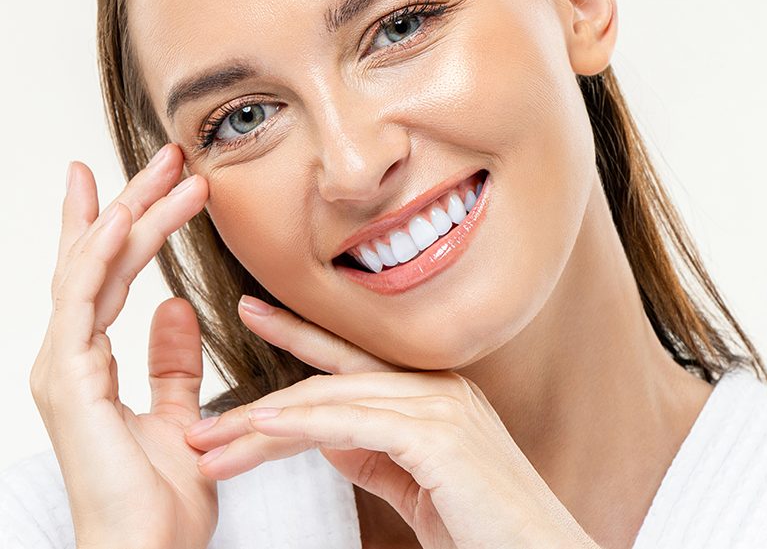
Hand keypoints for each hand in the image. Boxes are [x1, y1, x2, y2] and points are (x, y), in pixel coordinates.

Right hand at [29, 144, 216, 548]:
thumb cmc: (159, 502)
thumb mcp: (177, 415)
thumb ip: (171, 364)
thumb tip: (176, 309)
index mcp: (89, 364)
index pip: (101, 278)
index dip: (112, 226)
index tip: (130, 184)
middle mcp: (68, 357)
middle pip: (95, 260)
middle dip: (127, 202)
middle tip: (162, 156)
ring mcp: (63, 367)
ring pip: (91, 268)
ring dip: (129, 213)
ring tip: (166, 169)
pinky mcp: (69, 381)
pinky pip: (83, 302)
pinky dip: (102, 254)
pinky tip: (124, 217)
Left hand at [184, 296, 602, 548]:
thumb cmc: (485, 527)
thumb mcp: (418, 484)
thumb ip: (377, 454)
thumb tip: (330, 436)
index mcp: (433, 395)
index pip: (351, 362)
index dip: (299, 338)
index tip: (255, 317)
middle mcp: (436, 387)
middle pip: (330, 382)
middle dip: (262, 400)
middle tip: (203, 419)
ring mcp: (440, 405)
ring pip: (334, 399)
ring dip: (266, 422)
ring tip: (213, 440)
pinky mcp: (440, 434)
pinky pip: (356, 422)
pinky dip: (304, 424)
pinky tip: (263, 428)